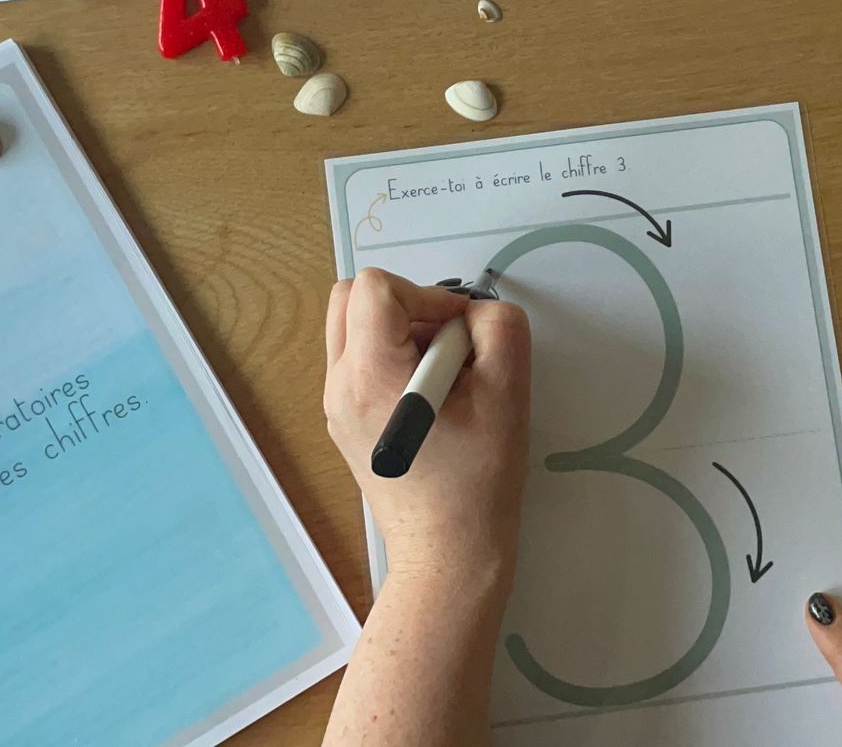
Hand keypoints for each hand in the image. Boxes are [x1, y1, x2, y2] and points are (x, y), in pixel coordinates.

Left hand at [324, 268, 531, 586]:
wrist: (448, 552)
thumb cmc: (476, 484)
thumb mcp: (506, 393)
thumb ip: (499, 329)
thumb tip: (475, 311)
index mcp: (369, 376)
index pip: (376, 288)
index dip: (427, 295)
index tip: (459, 335)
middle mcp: (339, 386)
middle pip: (352, 298)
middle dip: (407, 306)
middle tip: (448, 347)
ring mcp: (336, 404)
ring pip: (354, 326)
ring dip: (401, 331)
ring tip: (442, 376)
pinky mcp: (345, 420)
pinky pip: (360, 359)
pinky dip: (395, 358)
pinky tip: (431, 398)